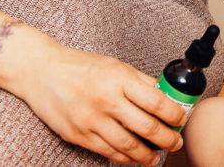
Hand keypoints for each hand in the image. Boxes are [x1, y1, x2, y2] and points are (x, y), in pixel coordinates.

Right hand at [18, 43, 185, 165]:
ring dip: (147, 155)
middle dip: (167, 140)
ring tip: (157, 157)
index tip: (182, 120)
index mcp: (119, 78)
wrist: (41, 71)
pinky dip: (124, 158)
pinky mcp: (77, 135)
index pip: (156, 101)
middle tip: (176, 143)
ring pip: (127, 146)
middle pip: (146, 127)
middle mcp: (106, 100)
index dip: (174, 115)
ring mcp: (90, 120)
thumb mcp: (115, 65)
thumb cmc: (80, 66)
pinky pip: (107, 152)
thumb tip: (166, 96)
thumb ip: (140, 81)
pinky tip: (134, 158)